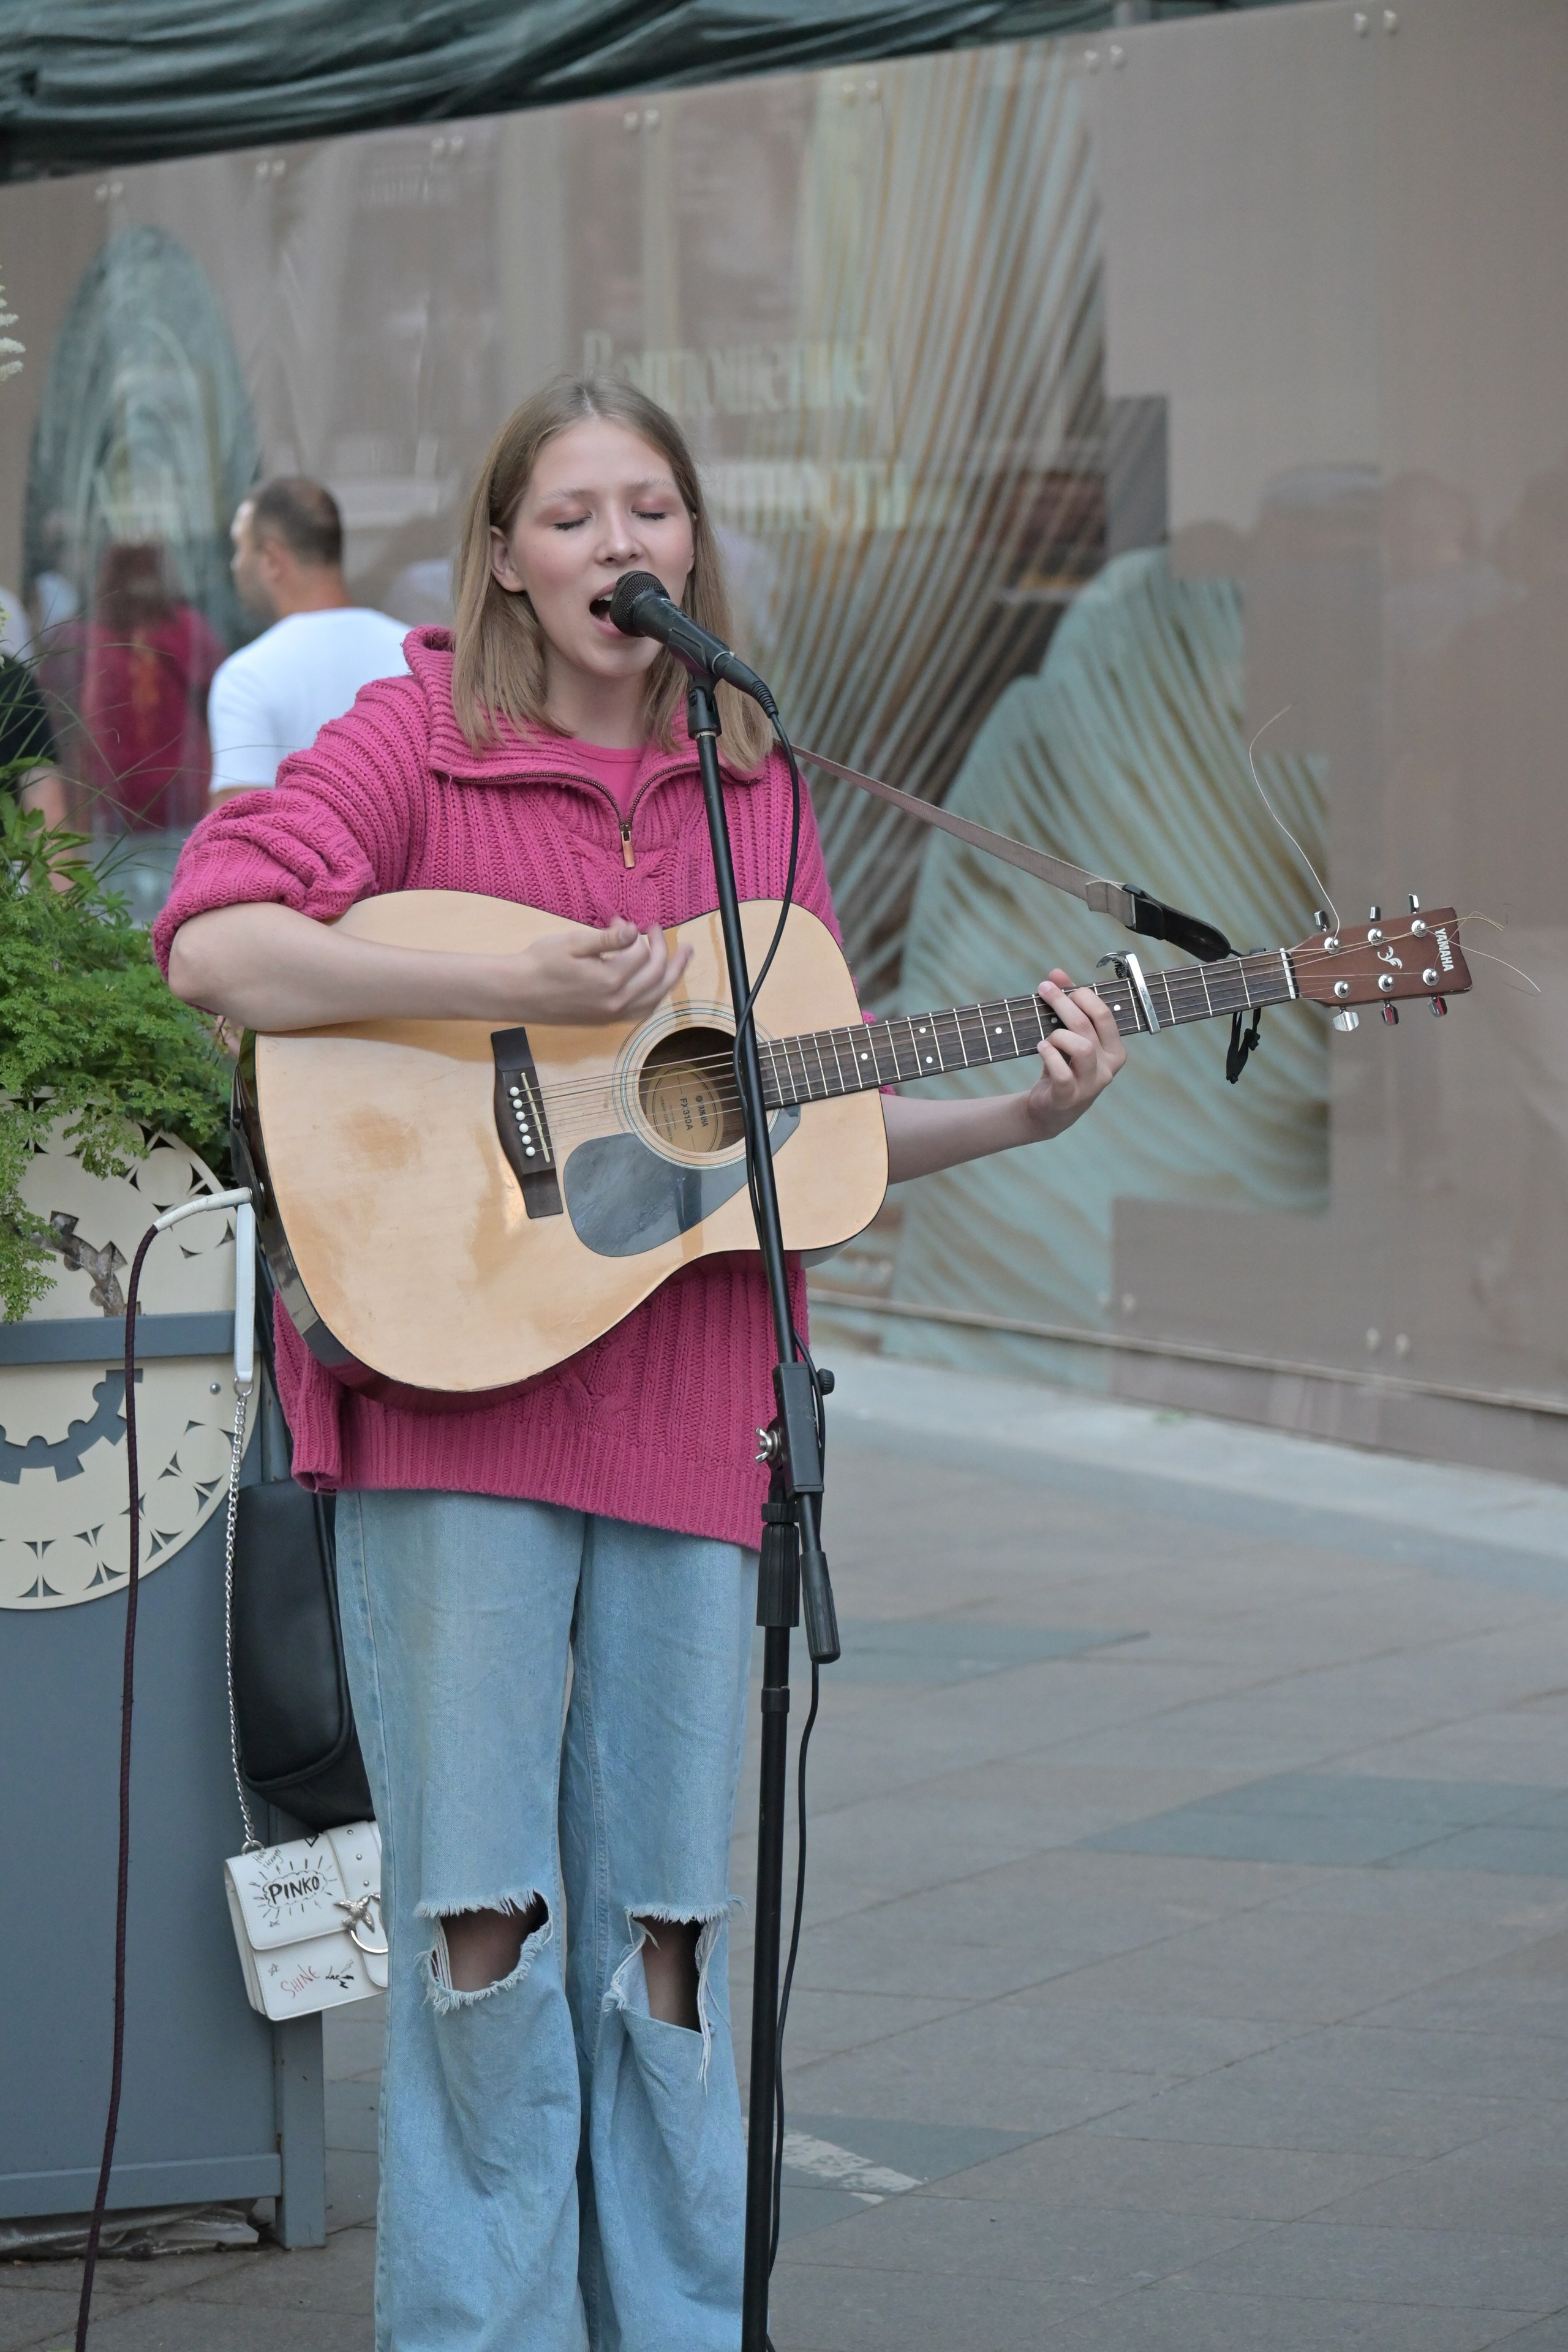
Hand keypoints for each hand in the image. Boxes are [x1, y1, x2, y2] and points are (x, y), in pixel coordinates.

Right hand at [507, 918, 692, 1025]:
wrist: (518, 993)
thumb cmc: (540, 964)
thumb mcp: (573, 942)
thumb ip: (607, 939)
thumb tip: (633, 930)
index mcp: (610, 980)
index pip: (641, 953)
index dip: (636, 933)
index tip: (622, 922)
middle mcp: (617, 1002)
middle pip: (658, 977)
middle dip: (667, 952)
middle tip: (665, 933)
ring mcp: (612, 1015)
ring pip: (655, 998)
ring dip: (670, 977)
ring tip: (681, 960)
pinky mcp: (605, 1022)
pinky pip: (642, 1012)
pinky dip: (655, 997)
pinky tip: (656, 986)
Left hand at [1021, 968, 1125, 1135]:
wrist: (1050, 1110)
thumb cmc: (1064, 1066)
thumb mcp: (1068, 1035)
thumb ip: (1067, 1005)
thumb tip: (1056, 974)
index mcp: (1114, 1050)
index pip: (1104, 1014)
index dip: (1081, 994)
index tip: (1058, 983)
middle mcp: (1108, 1067)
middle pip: (1089, 1026)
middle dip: (1064, 1003)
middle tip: (1044, 989)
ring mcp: (1091, 1084)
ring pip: (1081, 1048)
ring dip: (1058, 1035)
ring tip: (1046, 1038)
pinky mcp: (1069, 1097)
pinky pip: (1063, 1073)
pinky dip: (1050, 1056)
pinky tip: (1041, 1048)